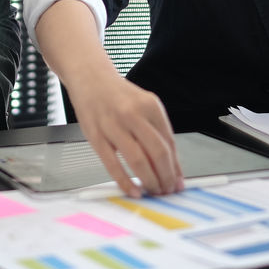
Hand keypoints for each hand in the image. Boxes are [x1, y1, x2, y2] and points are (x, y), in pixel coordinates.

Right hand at [66, 73, 182, 196]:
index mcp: (151, 106)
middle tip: (167, 190)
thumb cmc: (118, 95)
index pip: (169, 142)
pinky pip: (113, 165)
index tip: (178, 181)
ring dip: (150, 181)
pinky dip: (125, 182)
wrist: (90, 78)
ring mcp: (113, 125)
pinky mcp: (96, 136)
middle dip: (166, 177)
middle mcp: (133, 113)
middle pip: (158, 152)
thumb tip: (171, 165)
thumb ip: (157, 132)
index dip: (176, 167)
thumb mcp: (144, 105)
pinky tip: (133, 190)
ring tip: (153, 190)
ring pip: (139, 160)